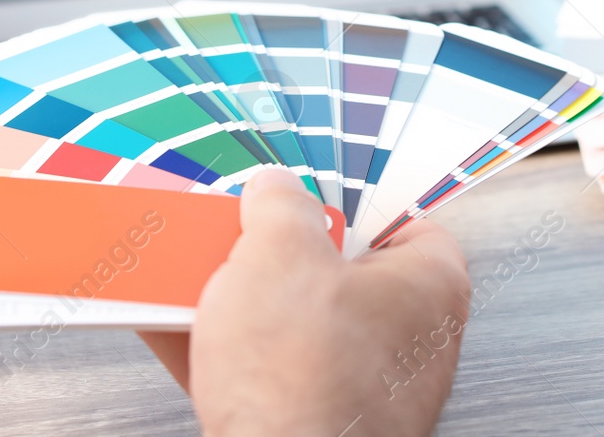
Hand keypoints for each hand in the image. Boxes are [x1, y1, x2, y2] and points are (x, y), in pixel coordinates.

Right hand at [140, 168, 470, 436]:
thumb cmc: (304, 379)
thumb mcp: (277, 252)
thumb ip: (278, 206)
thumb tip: (274, 190)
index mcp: (429, 286)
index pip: (404, 221)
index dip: (350, 200)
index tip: (305, 191)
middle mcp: (409, 343)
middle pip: (335, 273)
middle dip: (273, 255)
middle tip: (234, 235)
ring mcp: (363, 391)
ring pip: (293, 326)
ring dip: (236, 302)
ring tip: (191, 277)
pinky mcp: (314, 426)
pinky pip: (266, 374)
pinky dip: (223, 352)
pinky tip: (174, 326)